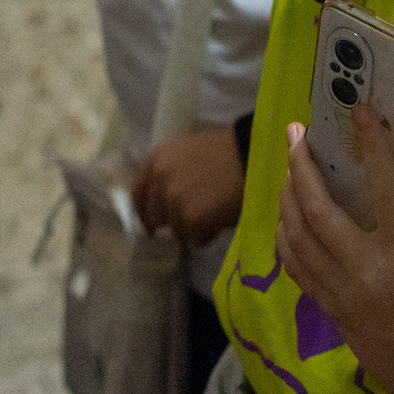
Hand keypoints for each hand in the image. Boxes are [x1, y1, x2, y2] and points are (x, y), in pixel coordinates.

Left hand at [132, 123, 245, 245]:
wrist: (254, 157)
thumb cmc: (229, 153)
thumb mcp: (189, 154)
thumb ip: (171, 175)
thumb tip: (162, 203)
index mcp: (157, 158)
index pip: (138, 194)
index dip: (147, 211)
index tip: (155, 222)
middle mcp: (159, 178)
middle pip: (154, 217)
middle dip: (172, 222)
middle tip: (192, 221)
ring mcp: (173, 200)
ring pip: (176, 231)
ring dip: (192, 229)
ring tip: (214, 215)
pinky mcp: (190, 219)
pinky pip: (194, 239)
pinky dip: (207, 236)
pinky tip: (220, 220)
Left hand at [277, 115, 393, 393]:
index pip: (383, 189)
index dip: (371, 145)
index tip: (361, 112)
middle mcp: (366, 274)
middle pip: (317, 209)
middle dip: (300, 163)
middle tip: (295, 131)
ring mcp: (340, 294)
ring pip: (297, 235)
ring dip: (288, 194)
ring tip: (290, 165)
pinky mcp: (328, 309)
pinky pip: (294, 264)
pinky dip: (286, 232)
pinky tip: (289, 212)